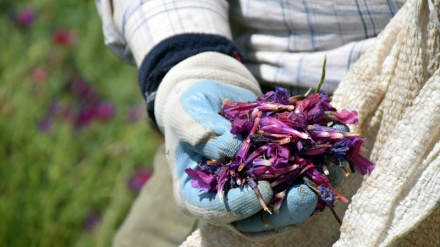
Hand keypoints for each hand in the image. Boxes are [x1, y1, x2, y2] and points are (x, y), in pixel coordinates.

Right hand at [155, 52, 344, 230]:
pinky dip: (316, 174)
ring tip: (329, 177)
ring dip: (308, 195)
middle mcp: (226, 196)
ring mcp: (252, 187)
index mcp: (196, 191)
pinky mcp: (274, 174)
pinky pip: (295, 182)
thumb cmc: (191, 104)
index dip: (241, 207)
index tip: (266, 192)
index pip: (216, 211)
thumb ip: (202, 131)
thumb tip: (233, 149)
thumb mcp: (187, 111)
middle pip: (255, 219)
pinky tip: (332, 162)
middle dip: (285, 210)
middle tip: (307, 195)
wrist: (215, 93)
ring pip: (282, 206)